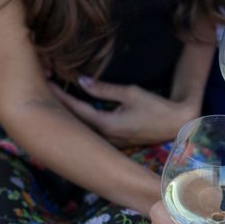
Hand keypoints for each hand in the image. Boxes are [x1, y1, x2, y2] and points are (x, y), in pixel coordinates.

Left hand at [49, 77, 200, 146]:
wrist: (178, 124)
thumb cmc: (157, 107)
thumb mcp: (131, 93)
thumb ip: (104, 89)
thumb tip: (81, 81)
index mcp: (107, 125)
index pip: (77, 110)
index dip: (60, 96)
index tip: (46, 83)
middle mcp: (106, 138)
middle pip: (76, 122)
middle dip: (61, 106)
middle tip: (46, 90)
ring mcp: (112, 142)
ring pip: (84, 128)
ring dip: (71, 114)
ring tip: (57, 99)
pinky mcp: (117, 142)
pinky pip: (94, 132)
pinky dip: (83, 120)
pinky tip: (77, 112)